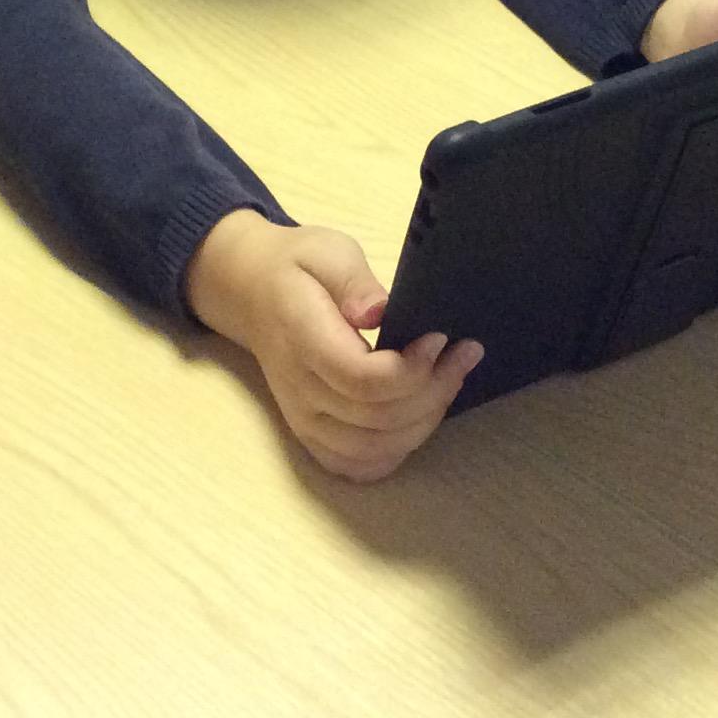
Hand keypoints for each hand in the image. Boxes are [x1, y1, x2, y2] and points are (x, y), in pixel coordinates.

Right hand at [186, 212, 482, 481]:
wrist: (253, 294)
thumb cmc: (297, 268)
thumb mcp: (326, 252)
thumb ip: (353, 281)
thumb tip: (380, 311)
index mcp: (302, 340)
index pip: (362, 379)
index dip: (410, 369)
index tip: (440, 338)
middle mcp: (300, 392)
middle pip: (378, 418)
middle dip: (434, 390)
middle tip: (464, 353)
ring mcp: (304, 421)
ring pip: (376, 448)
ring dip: (425, 420)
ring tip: (451, 378)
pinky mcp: (312, 436)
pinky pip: (360, 466)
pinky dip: (398, 450)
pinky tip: (420, 416)